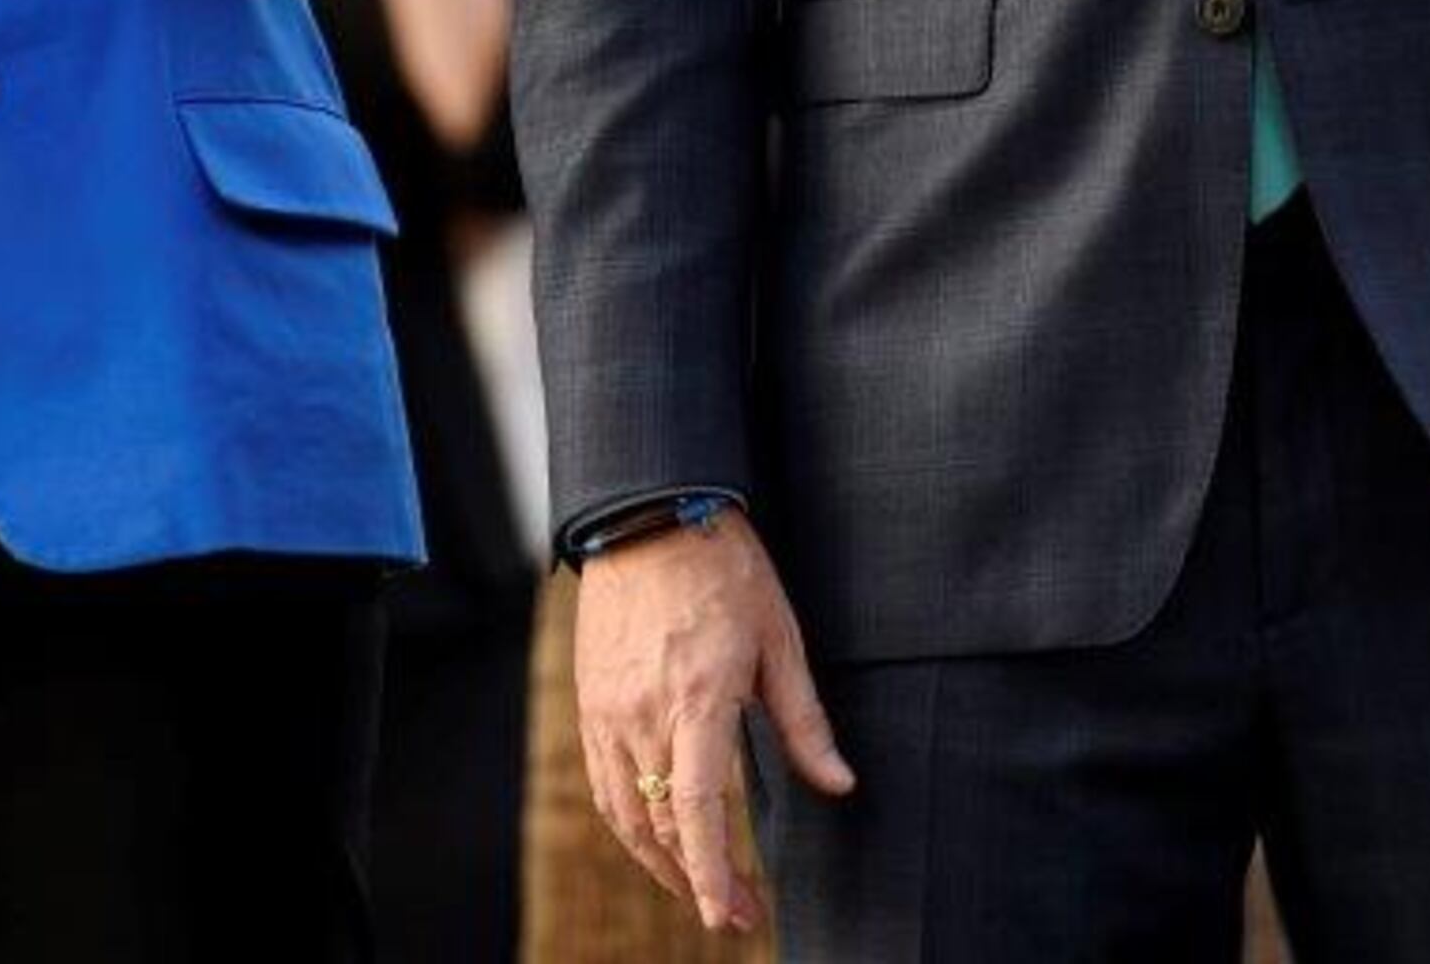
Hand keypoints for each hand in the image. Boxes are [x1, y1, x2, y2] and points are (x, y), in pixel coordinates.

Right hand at [575, 511, 853, 935]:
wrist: (649, 516)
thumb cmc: (725, 571)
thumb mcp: (780, 638)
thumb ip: (804, 722)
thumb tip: (839, 783)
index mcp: (698, 699)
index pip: (699, 811)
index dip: (712, 873)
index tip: (730, 914)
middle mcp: (643, 715)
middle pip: (662, 825)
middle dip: (696, 881)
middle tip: (734, 913)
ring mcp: (608, 712)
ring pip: (626, 814)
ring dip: (659, 862)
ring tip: (695, 888)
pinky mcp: (590, 704)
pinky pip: (603, 784)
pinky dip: (629, 823)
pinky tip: (654, 837)